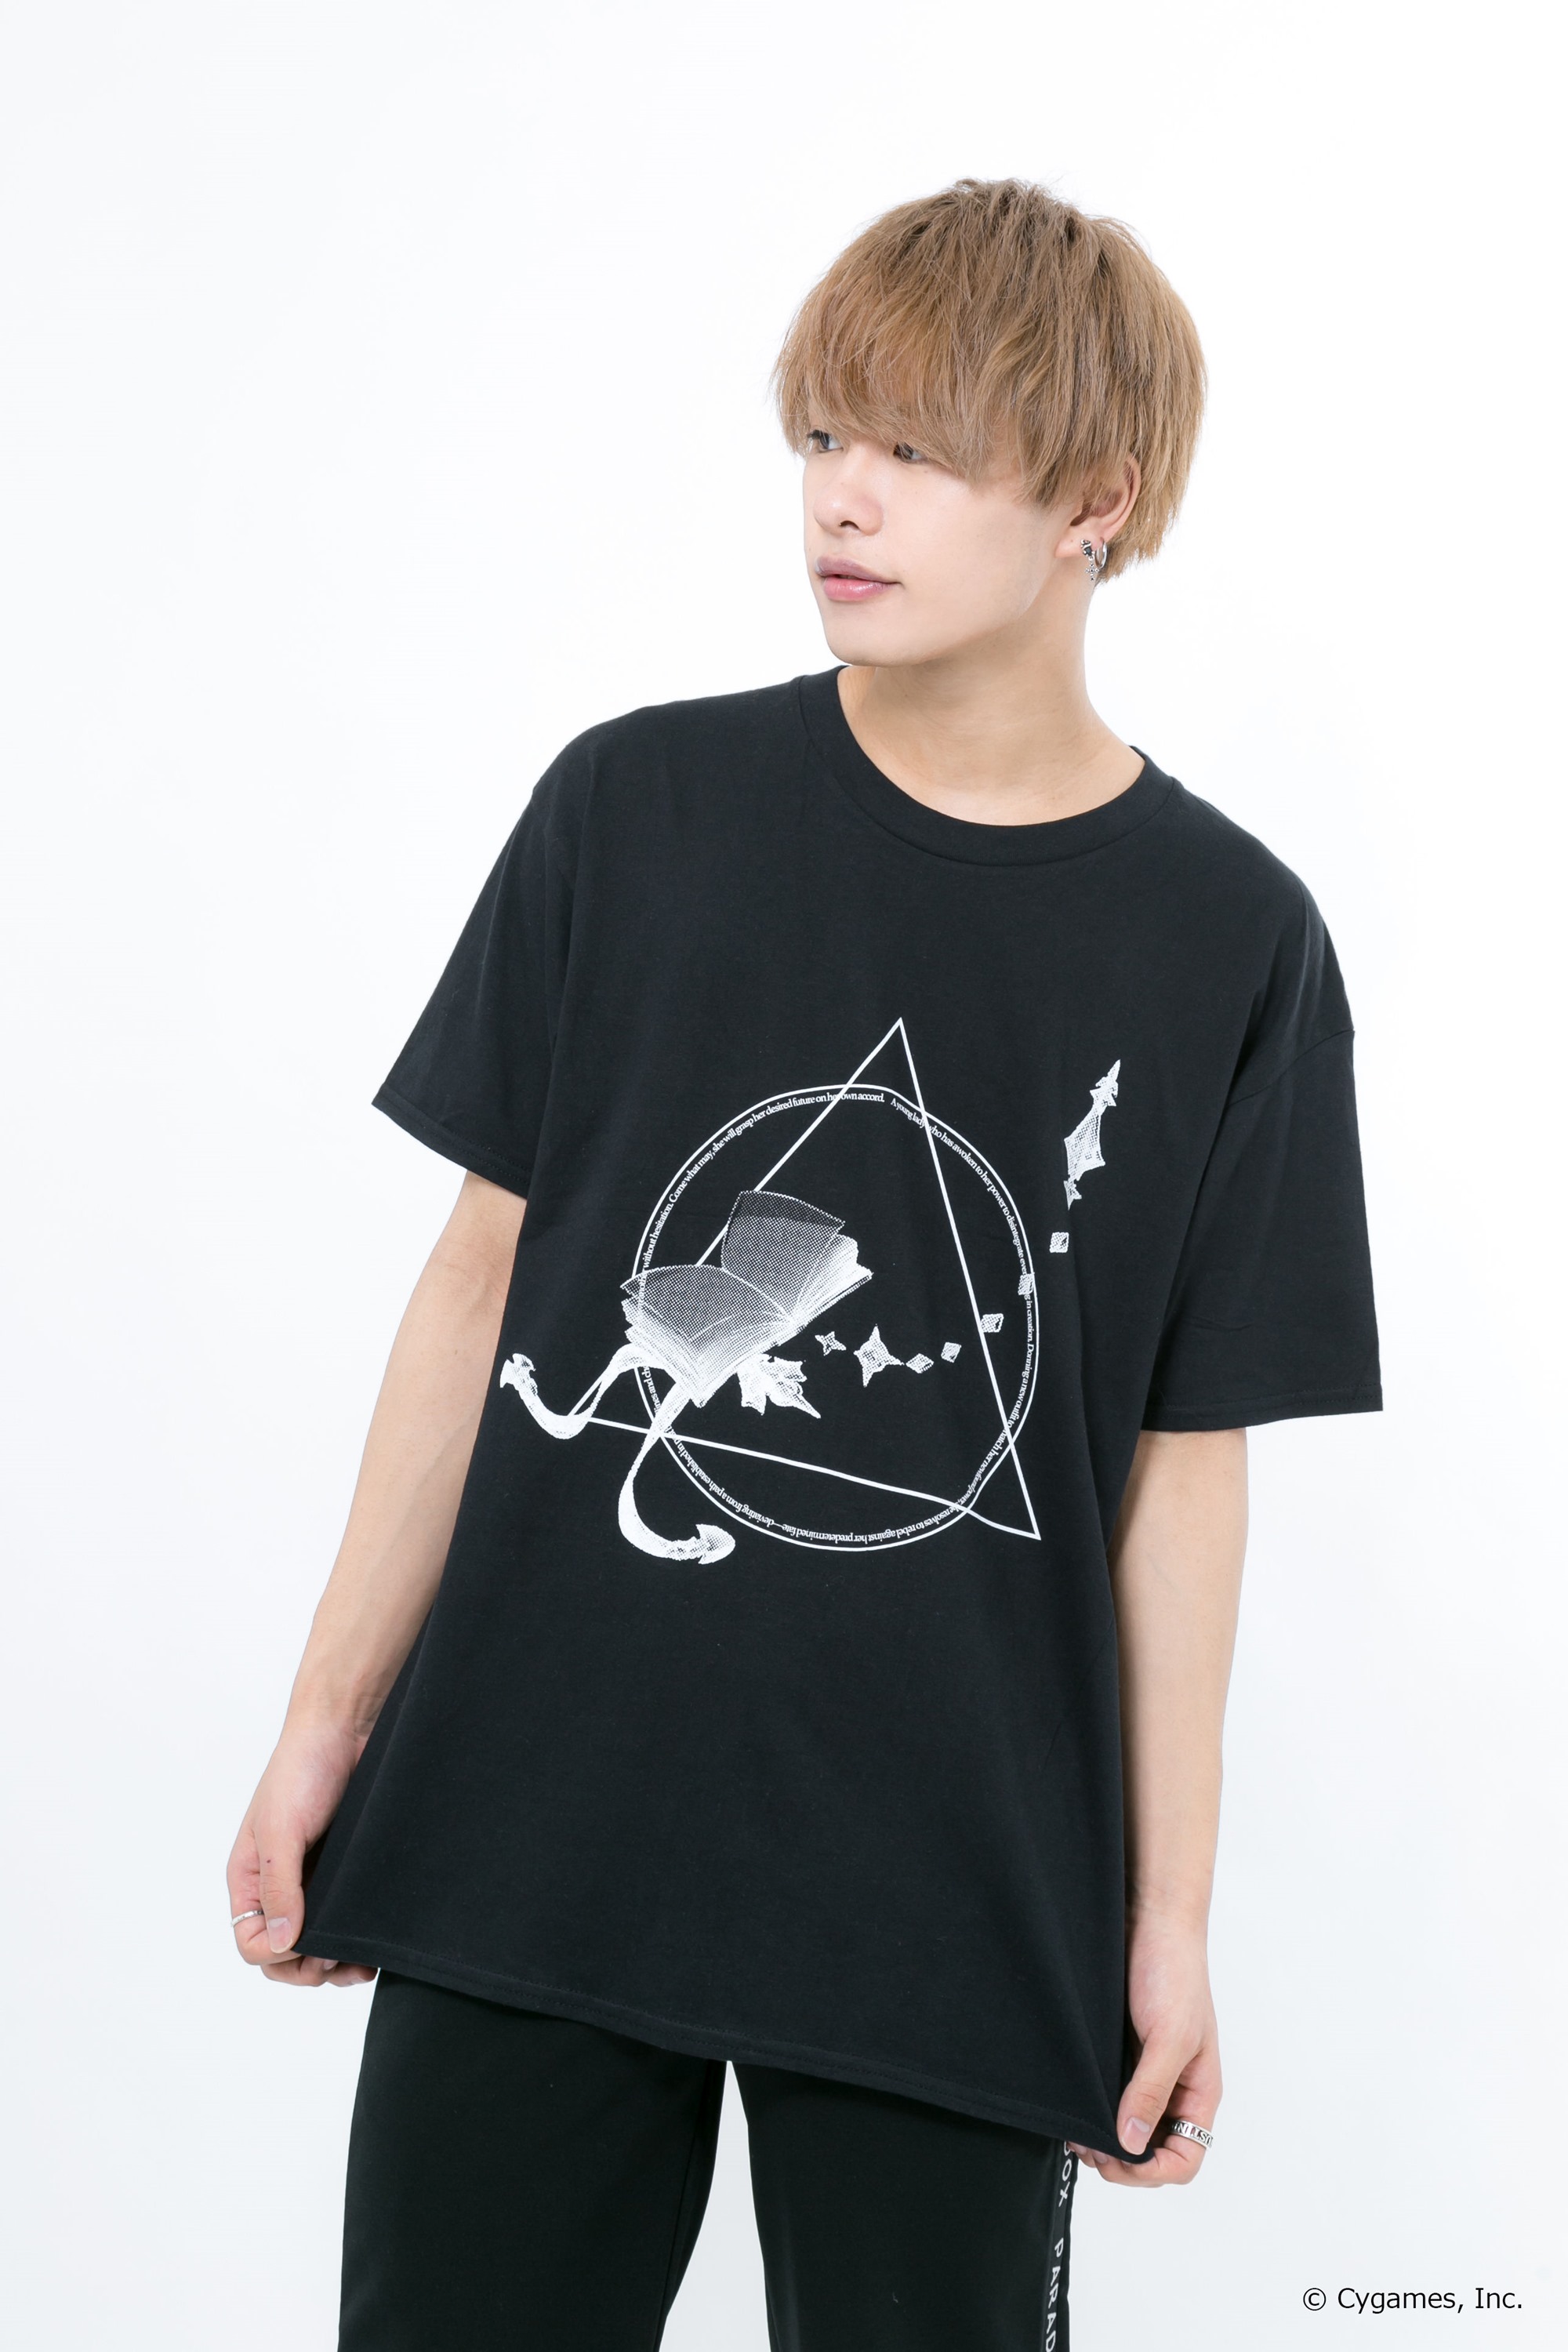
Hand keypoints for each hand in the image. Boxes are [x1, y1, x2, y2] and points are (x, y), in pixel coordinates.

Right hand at [226, 1716, 376, 1987]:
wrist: (349, 1725)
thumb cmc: (303, 1767)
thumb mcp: (281, 1828)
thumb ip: (278, 1887)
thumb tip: (281, 1943)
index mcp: (251, 1877)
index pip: (250, 1942)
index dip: (276, 1955)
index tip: (307, 1943)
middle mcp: (280, 1885)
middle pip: (284, 1954)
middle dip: (308, 1969)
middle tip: (338, 1961)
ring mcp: (316, 1880)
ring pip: (319, 1943)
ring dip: (336, 1963)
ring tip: (360, 1963)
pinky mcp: (348, 1871)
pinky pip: (348, 1918)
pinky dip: (357, 1937)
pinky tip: (374, 1942)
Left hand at [1066, 1913, 1219, 2185]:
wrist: (1150, 1920)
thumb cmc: (1174, 1973)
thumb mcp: (1170, 2037)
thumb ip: (1152, 2092)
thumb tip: (1130, 2144)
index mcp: (1198, 2093)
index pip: (1184, 2158)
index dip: (1152, 2171)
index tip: (1117, 2159)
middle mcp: (1174, 2091)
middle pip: (1153, 2152)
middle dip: (1120, 2160)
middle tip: (1086, 2146)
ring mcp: (1145, 2074)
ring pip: (1127, 2130)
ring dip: (1102, 2141)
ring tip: (1074, 2131)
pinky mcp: (1120, 2056)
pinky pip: (1109, 2099)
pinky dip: (1092, 2111)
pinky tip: (1074, 2106)